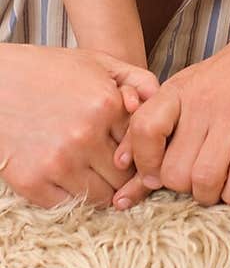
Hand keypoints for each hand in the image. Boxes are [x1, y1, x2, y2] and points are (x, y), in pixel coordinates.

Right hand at [0, 45, 150, 207]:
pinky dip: (72, 197)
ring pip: (101, 196)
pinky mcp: (32, 182)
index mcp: (106, 105)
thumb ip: (136, 79)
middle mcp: (85, 136)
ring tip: (92, 172)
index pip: (142, 146)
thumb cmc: (50, 70)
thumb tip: (158, 101)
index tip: (133, 152)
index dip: (140, 151)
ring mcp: (58, 162)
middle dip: (124, 174)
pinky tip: (67, 178)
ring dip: (102, 189)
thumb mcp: (98, 62)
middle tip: (115, 168)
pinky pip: (68, 205)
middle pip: (124, 176)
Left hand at [113, 22, 229, 208]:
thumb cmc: (229, 81)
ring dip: (209, 195)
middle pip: (175, 171)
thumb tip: (119, 166)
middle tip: (194, 181)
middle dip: (182, 188)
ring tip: (216, 188)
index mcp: (179, 91)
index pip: (144, 130)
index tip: (154, 176)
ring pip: (205, 179)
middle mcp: (204, 102)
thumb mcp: (188, 91)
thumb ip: (154, 126)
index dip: (143, 163)